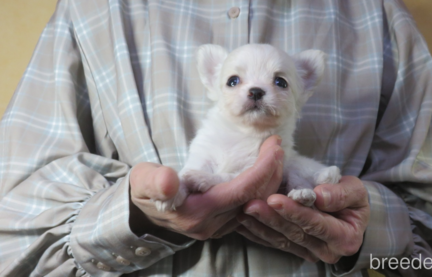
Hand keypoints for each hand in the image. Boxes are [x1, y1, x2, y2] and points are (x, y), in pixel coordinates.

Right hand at [129, 135, 283, 240]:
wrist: (142, 210)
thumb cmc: (144, 190)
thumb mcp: (143, 180)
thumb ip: (155, 180)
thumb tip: (170, 181)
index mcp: (196, 214)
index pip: (240, 191)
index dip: (262, 168)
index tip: (273, 145)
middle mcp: (212, 225)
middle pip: (254, 199)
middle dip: (271, 171)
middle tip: (277, 145)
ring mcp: (218, 227)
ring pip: (255, 204)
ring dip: (269, 179)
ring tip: (275, 154)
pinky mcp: (222, 224)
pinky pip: (249, 207)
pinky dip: (261, 188)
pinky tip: (266, 171)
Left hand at [236, 176, 368, 263]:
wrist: (348, 211)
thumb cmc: (352, 199)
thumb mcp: (355, 190)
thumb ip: (341, 193)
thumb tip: (321, 196)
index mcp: (344, 238)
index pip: (315, 224)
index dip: (294, 212)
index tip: (275, 199)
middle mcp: (326, 250)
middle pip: (295, 234)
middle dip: (271, 219)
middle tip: (251, 204)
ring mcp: (309, 252)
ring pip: (282, 240)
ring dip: (260, 225)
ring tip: (244, 210)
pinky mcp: (295, 249)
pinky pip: (274, 242)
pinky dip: (258, 232)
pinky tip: (244, 221)